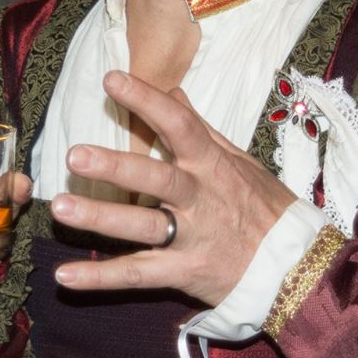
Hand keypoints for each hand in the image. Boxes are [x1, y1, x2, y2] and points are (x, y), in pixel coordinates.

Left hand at [50, 71, 295, 304]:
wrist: (297, 266)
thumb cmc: (266, 209)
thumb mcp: (240, 162)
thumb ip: (201, 128)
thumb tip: (173, 89)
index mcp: (213, 166)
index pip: (180, 126)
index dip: (147, 101)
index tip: (112, 79)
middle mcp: (200, 199)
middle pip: (155, 179)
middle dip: (115, 167)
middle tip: (74, 155)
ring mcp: (191, 237)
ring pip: (142, 227)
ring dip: (100, 218)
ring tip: (61, 209)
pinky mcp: (184, 273)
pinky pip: (138, 275)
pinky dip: (101, 278)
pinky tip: (64, 276)